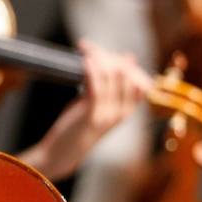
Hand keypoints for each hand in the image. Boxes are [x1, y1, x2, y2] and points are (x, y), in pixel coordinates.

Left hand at [17, 41, 151, 180]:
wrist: (62, 153)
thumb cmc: (78, 127)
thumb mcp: (100, 105)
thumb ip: (111, 86)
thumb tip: (130, 57)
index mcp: (126, 111)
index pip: (139, 80)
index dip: (125, 63)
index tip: (106, 52)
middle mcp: (121, 112)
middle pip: (124, 73)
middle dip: (109, 56)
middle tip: (89, 48)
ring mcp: (107, 114)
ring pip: (111, 75)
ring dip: (97, 57)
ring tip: (84, 48)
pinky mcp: (91, 115)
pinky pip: (96, 85)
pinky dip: (91, 69)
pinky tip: (85, 58)